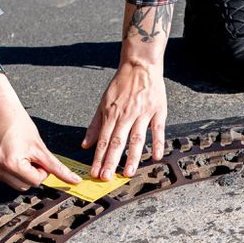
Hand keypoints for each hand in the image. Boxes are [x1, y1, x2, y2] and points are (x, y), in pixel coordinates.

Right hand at [0, 75, 79, 191]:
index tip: (39, 159)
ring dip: (18, 173)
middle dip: (30, 174)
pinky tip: (5, 152)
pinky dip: (5, 168)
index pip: (35, 182)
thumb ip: (56, 166)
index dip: (41, 171)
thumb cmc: (18, 122)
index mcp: (12, 163)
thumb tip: (74, 181)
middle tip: (29, 156)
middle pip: (23, 186)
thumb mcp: (39, 146)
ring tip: (17, 153)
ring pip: (11, 182)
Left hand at [82, 58, 166, 179]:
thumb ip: (95, 125)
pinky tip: (156, 157)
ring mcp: (143, 114)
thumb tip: (85, 145)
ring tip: (127, 173)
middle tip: (106, 177)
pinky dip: (157, 143)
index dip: (98, 157)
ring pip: (136, 138)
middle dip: (110, 161)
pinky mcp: (158, 111)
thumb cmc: (122, 84)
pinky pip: (158, 130)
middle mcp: (126, 115)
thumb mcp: (104, 103)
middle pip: (117, 142)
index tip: (94, 172)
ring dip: (132, 157)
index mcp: (112, 114)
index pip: (104, 140)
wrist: (140, 65)